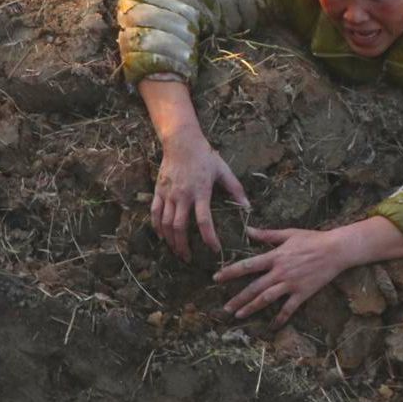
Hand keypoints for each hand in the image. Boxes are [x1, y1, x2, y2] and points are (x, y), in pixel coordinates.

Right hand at [152, 130, 248, 260]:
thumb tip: (248, 207)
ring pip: (165, 223)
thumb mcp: (223, 170)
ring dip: (170, 241)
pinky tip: (162, 237)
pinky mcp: (158, 191)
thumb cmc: (205, 156)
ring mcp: (168, 194)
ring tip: (177, 251)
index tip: (215, 249)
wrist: (181, 142)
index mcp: (201, 191)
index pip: (204, 220)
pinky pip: (154, 213)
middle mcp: (182, 195)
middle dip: (183, 246)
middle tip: (189, 259)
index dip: (209, 238)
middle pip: (180, 227)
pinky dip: (157, 227)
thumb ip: (235, 189)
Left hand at [216, 226, 352, 327]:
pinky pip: (288, 309)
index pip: (248, 265)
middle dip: (238, 298)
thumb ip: (267, 235)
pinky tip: (271, 327)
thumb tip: (247, 230)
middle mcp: (280, 272)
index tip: (216, 278)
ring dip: (251, 308)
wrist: (335, 250)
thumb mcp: (288, 233)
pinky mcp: (302, 293)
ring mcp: (291, 284)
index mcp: (275, 256)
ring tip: (239, 316)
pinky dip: (279, 319)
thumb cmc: (312, 239)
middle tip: (225, 308)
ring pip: (267, 299)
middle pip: (254, 288)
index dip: (230, 272)